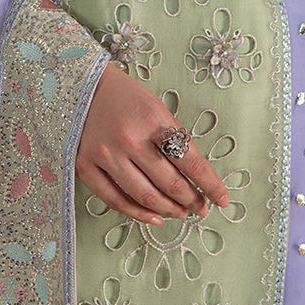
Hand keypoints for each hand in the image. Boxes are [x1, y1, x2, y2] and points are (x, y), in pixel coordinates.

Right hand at [76, 60, 229, 223]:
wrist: (83, 87)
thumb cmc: (125, 97)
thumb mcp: (156, 109)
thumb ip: (173, 139)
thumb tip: (194, 175)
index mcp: (152, 121)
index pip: (191, 161)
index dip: (210, 184)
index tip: (221, 198)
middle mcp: (129, 140)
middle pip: (169, 183)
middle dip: (191, 200)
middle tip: (201, 208)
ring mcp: (105, 155)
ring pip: (145, 196)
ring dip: (169, 209)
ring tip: (182, 213)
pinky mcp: (85, 166)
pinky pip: (115, 200)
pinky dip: (137, 213)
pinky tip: (154, 217)